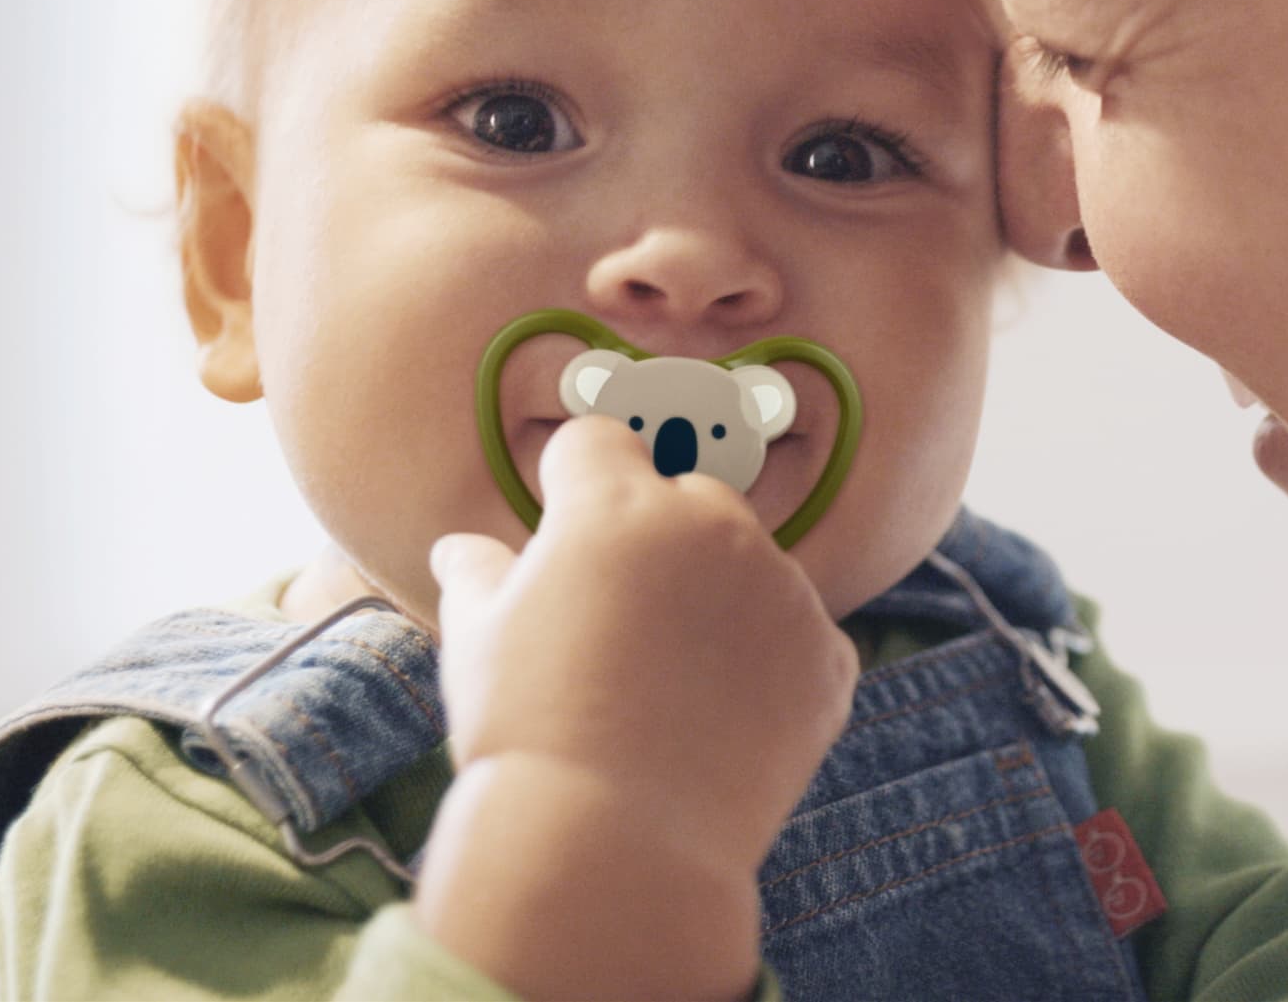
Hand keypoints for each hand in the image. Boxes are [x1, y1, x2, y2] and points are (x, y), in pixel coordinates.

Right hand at [414, 416, 859, 997]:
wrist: (612, 844)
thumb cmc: (527, 735)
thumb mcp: (476, 641)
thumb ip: (478, 574)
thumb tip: (461, 549)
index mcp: (615, 506)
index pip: (598, 443)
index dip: (573, 484)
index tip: (564, 528)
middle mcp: (710, 527)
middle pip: (686, 497)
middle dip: (657, 540)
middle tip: (619, 623)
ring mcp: (780, 589)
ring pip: (750, 566)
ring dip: (721, 599)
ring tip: (670, 684)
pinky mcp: (827, 656)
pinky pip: (801, 635)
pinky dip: (772, 663)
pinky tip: (724, 718)